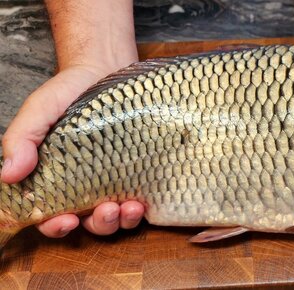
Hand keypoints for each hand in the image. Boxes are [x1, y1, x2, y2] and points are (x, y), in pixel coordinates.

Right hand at [1, 65, 144, 236]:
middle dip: (99, 224)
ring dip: (123, 220)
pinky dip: (143, 208)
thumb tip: (8, 174)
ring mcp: (116, 182)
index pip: (53, 216)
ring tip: (129, 208)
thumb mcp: (39, 111)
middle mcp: (87, 187)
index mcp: (58, 180)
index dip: (56, 226)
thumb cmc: (67, 94)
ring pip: (118, 216)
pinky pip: (142, 200)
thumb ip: (22, 139)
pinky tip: (144, 201)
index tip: (65, 220)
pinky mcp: (140, 172)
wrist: (104, 71)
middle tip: (105, 212)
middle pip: (91, 222)